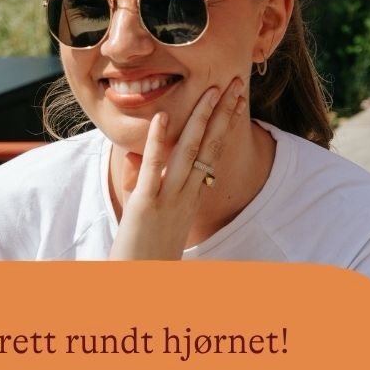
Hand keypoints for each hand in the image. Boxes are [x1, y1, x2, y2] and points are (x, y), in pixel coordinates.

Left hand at [109, 78, 245, 259]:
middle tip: (235, 84)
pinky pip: (154, 168)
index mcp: (190, 197)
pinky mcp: (144, 204)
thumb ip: (140, 183)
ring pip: (190, 152)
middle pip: (210, 146)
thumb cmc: (143, 254)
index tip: (235, 99)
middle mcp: (185, 195)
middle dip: (223, 113)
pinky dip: (159, 141)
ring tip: (212, 90)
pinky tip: (163, 117)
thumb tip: (134, 158)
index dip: (224, 124)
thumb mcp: (145, 214)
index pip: (213, 153)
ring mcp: (167, 198)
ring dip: (201, 119)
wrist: (140, 286)